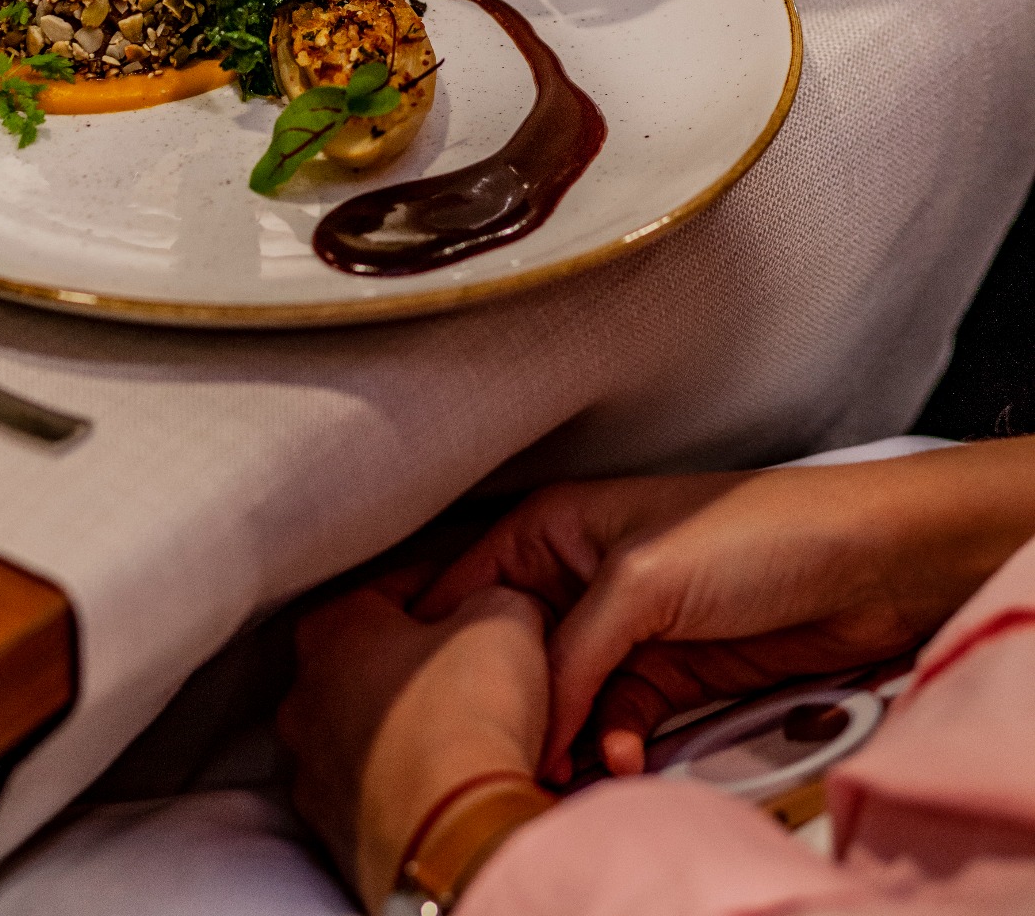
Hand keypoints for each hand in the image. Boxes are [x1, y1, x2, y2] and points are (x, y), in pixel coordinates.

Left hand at [277, 576, 547, 911]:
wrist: (454, 835)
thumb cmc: (466, 714)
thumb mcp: (504, 617)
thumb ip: (493, 596)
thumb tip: (498, 607)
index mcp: (332, 629)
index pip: (390, 590)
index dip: (441, 593)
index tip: (472, 607)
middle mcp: (304, 697)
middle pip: (368, 663)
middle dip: (415, 666)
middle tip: (469, 673)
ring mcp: (311, 772)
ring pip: (364, 732)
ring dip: (405, 731)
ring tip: (462, 738)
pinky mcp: (332, 833)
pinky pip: (372, 794)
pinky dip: (402, 787)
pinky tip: (445, 788)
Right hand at [417, 441, 1034, 779]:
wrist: (867, 569)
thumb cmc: (756, 534)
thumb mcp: (641, 580)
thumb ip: (574, 648)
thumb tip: (536, 720)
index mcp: (557, 525)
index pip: (470, 583)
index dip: (447, 639)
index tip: (428, 695)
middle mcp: (581, 574)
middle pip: (515, 650)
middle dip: (510, 702)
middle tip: (503, 749)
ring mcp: (626, 629)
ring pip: (565, 696)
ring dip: (565, 735)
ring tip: (567, 769)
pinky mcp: (669, 674)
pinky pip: (616, 720)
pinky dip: (614, 745)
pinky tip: (623, 760)